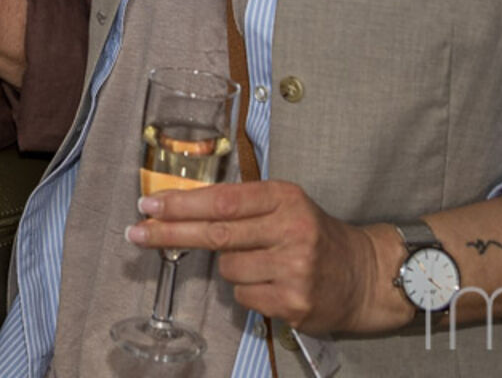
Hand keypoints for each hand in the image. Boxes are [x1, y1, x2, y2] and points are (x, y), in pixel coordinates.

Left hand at [127, 179, 408, 335]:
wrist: (364, 275)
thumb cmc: (313, 234)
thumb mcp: (284, 205)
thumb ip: (242, 204)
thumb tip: (180, 206)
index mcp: (284, 198)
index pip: (222, 200)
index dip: (181, 204)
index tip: (149, 205)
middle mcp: (291, 230)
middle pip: (215, 234)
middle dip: (171, 233)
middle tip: (137, 233)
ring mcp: (294, 268)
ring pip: (227, 269)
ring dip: (230, 267)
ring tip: (259, 262)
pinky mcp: (294, 302)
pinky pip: (243, 296)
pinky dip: (247, 291)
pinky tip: (271, 283)